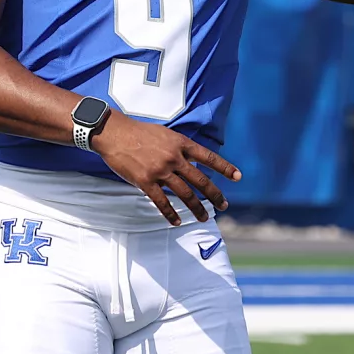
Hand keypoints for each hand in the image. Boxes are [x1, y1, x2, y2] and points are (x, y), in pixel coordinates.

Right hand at [90, 110, 241, 225]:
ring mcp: (160, 170)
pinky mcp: (146, 181)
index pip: (208, 157)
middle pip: (200, 180)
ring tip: (204, 217)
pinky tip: (177, 221)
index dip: (225, 167)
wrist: (115, 133)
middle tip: (224, 205)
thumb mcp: (166, 134)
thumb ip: (179, 148)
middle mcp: (174, 157)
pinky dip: (171, 214)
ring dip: (197, 208)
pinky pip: (162, 202)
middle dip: (214, 194)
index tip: (238, 177)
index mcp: (181, 143)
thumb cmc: (140, 132)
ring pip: (185, 193)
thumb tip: (192, 161)